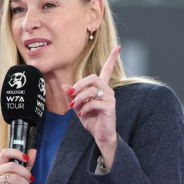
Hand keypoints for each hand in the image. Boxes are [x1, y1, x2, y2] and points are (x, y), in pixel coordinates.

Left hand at [62, 45, 121, 167]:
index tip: (118, 47)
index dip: (112, 58)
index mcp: (102, 88)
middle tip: (71, 94)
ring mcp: (110, 99)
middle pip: (93, 77)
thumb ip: (72, 96)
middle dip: (79, 84)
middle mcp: (108, 91)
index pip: (108, 70)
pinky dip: (85, 108)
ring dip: (80, 98)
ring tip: (76, 107)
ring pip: (92, 90)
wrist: (100, 136)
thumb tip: (65, 86)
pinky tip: (83, 114)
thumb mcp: (79, 107)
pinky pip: (94, 103)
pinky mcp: (110, 107)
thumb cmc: (92, 120)